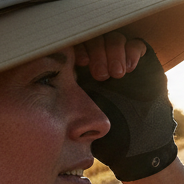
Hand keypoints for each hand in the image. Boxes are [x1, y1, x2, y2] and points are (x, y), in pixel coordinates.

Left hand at [75, 34, 177, 181]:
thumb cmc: (103, 134)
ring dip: (114, 52)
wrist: (136, 145)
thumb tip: (43, 83)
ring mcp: (121, 60)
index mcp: (83, 70)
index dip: (77, 47)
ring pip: (114, 38)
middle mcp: (101, 60)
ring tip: (116, 74)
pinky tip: (129, 68)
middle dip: (97, 51)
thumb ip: (65, 100)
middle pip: (95, 38)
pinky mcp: (141, 61)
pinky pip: (136, 44)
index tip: (79, 62)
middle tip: (100, 74)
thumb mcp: (79, 118)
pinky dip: (131, 52)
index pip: (77, 44)